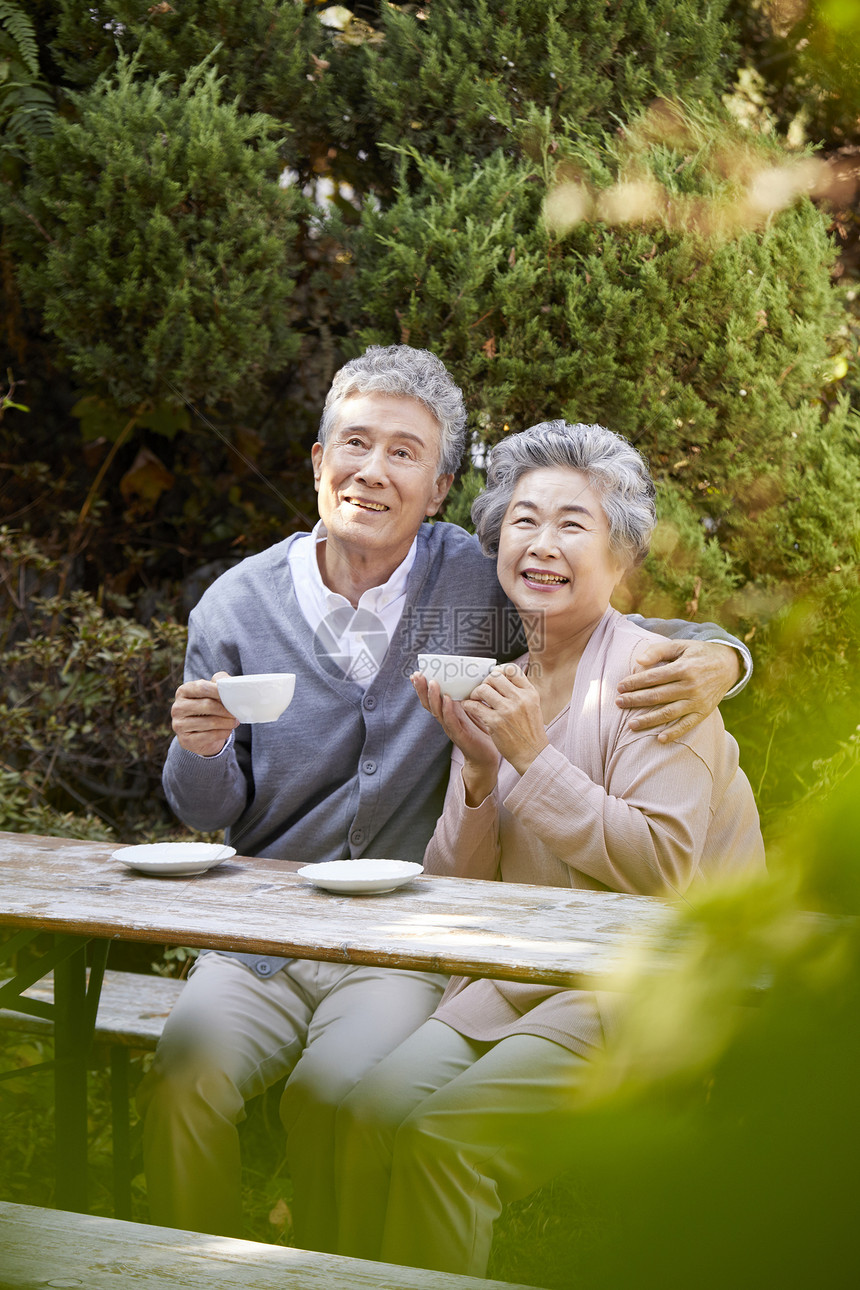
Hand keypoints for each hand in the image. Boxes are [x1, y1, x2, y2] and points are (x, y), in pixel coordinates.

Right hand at [171, 671, 238, 756]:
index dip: (218, 691)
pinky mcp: (185, 740)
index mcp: (183, 691)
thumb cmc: (209, 708)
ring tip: (234, 722)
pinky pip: (209, 736)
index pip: (201, 687)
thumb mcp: (213, 692)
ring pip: (210, 722)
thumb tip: (229, 683)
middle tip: (236, 712)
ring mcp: (179, 725)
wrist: (201, 734)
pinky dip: (223, 733)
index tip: (232, 694)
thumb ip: (220, 682)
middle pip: (207, 705)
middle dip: (225, 709)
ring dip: (227, 722)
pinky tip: (227, 730)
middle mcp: (177, 708)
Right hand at [411, 672, 498, 803]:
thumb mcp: (472, 709)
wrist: (486, 756)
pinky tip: (447, 700)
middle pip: (429, 703)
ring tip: (432, 683)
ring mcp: (451, 728)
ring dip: (433, 697)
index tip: (416, 673)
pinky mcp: (460, 736)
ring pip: (437, 712)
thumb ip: (467, 696)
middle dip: (422, 689)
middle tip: (418, 675)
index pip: (431, 698)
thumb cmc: (480, 731)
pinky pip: (451, 722)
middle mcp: (445, 720)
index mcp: (447, 712)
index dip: (423, 687)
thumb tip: (468, 676)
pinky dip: (448, 711)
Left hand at [463, 664, 548, 774]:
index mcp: (530, 693)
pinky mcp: (495, 722)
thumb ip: (520, 691)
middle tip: (483, 689)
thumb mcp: (533, 706)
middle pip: (495, 677)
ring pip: (483, 689)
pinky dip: (469, 704)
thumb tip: (503, 676)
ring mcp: (507, 710)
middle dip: (485, 681)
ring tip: (476, 698)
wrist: (531, 753)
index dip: (499, 670)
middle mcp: (520, 699)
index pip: (512, 670)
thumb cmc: (530, 730)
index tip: (493, 677)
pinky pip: (475, 706)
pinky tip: (469, 706)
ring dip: (476, 692)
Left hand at [616, 640, 740, 742]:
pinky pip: (688, 725)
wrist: (729, 665)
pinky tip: (660, 739)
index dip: (635, 682)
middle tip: (618, 703)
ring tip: (630, 724)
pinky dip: (674, 733)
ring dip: (649, 720)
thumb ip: (658, 650)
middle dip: (636, 700)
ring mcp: (698, 701)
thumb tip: (638, 660)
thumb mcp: (680, 645)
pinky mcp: (704, 712)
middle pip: (658, 696)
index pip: (653, 677)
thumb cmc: (698, 653)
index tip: (620, 687)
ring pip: (669, 713)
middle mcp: (691, 686)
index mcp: (684, 668)